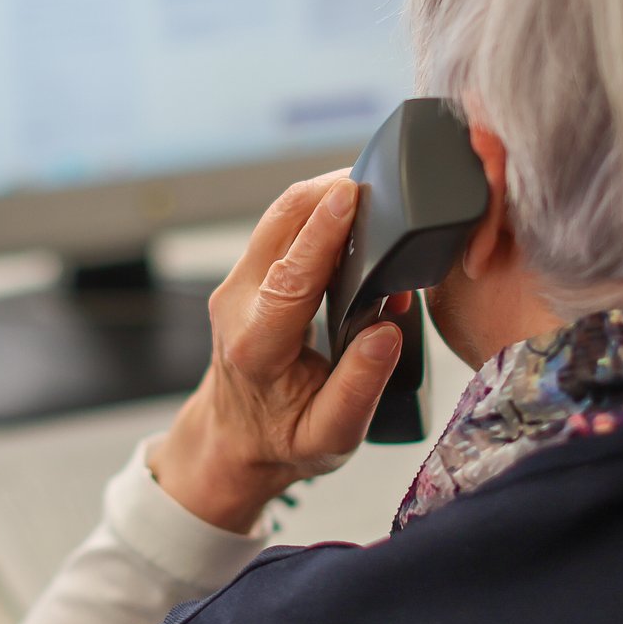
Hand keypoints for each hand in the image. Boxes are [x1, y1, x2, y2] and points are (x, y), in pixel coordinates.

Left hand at [150, 172, 404, 532]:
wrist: (235, 438)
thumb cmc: (284, 438)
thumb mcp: (330, 437)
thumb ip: (360, 388)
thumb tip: (388, 332)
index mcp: (257, 346)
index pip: (291, 275)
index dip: (323, 231)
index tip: (352, 194)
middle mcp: (236, 305)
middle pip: (279, 224)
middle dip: (328, 194)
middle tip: (384, 185)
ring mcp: (236, 284)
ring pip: (279, 215)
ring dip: (324, 197)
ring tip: (377, 200)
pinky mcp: (247, 273)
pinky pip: (281, 226)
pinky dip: (317, 212)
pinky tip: (354, 218)